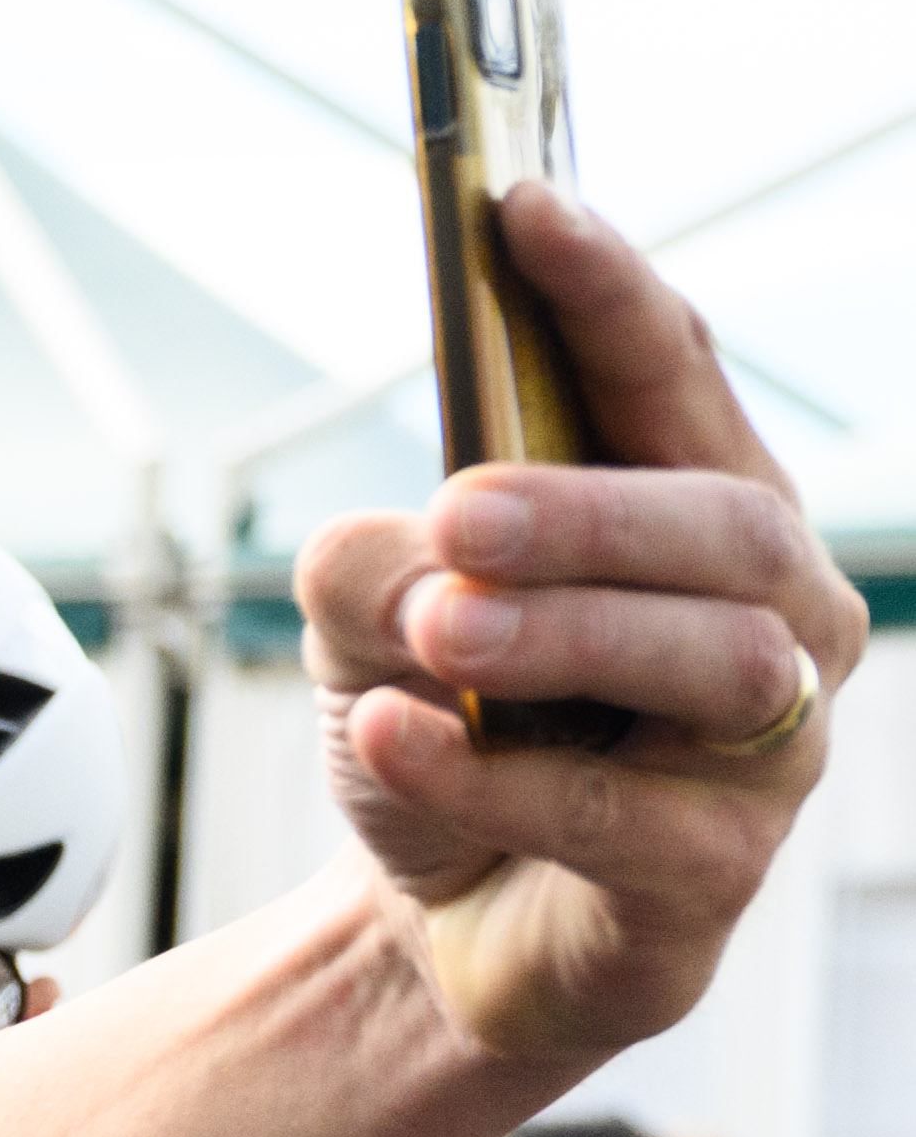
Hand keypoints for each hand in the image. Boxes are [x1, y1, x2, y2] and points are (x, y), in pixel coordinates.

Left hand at [296, 183, 860, 1077]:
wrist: (437, 924)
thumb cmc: (440, 733)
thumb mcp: (370, 622)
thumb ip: (380, 560)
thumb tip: (423, 559)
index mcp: (693, 514)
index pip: (675, 378)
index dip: (610, 294)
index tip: (526, 211)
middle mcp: (767, 614)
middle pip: (727, 522)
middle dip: (595, 506)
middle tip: (461, 511)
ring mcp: (760, 749)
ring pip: (711, 661)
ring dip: (560, 634)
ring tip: (435, 628)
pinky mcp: (711, 874)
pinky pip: (624, 812)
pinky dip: (491, 771)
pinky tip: (391, 739)